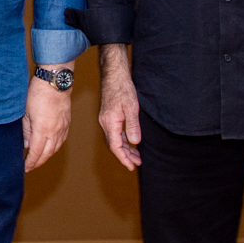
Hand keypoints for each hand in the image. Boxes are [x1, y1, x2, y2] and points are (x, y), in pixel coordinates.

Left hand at [23, 71, 72, 171]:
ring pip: (56, 148)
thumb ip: (25, 130)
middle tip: (30, 167)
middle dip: (38, 162)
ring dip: (47, 156)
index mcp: (42, 129)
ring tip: (39, 159)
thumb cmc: (37, 93)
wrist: (55, 81)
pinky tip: (50, 147)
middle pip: (47, 154)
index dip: (30, 162)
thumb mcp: (25, 112)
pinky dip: (55, 147)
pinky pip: (62, 140)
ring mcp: (62, 127)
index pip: (36, 152)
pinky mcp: (67, 122)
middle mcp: (54, 131)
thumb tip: (25, 144)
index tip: (24, 168)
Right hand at [98, 44, 141, 169]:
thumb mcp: (131, 107)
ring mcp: (106, 120)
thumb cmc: (122, 89)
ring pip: (114, 140)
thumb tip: (135, 142)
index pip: (116, 146)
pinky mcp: (109, 116)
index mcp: (110, 123)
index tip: (132, 167)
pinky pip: (115, 133)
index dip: (124, 158)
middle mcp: (105, 123)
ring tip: (136, 156)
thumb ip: (133, 125)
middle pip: (114, 145)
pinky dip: (123, 140)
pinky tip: (130, 141)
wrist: (114, 75)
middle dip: (125, 156)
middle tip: (137, 163)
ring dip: (125, 149)